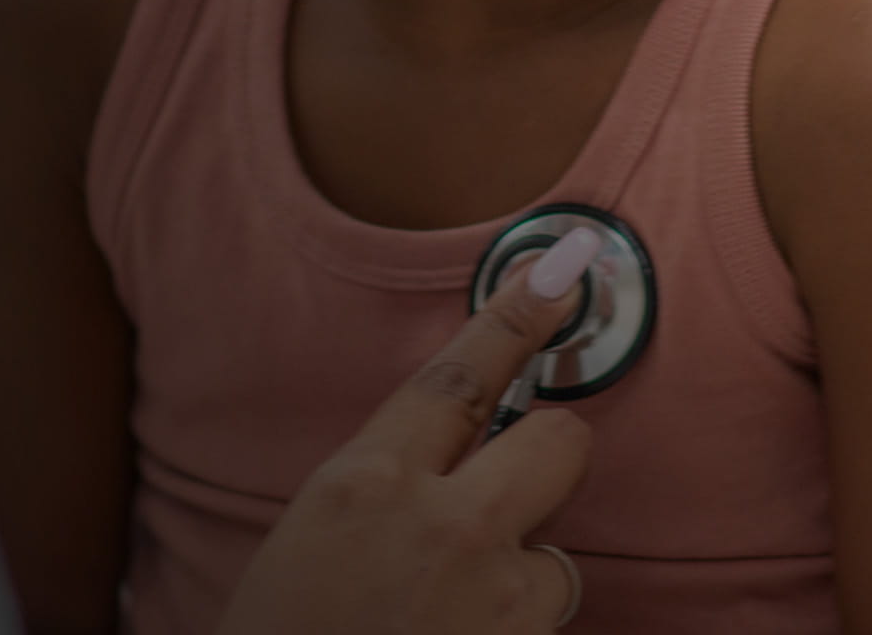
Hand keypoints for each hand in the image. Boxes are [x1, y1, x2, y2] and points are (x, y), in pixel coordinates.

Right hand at [216, 231, 598, 633]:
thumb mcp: (311, 539)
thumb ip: (385, 490)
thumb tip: (448, 462)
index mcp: (365, 481)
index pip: (460, 375)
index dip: (514, 318)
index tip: (558, 272)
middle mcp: (440, 526)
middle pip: (558, 444)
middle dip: (552, 457)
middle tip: (520, 485)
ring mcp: (493, 600)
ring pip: (560, 557)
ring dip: (523, 581)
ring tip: (452, 617)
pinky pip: (546, 627)